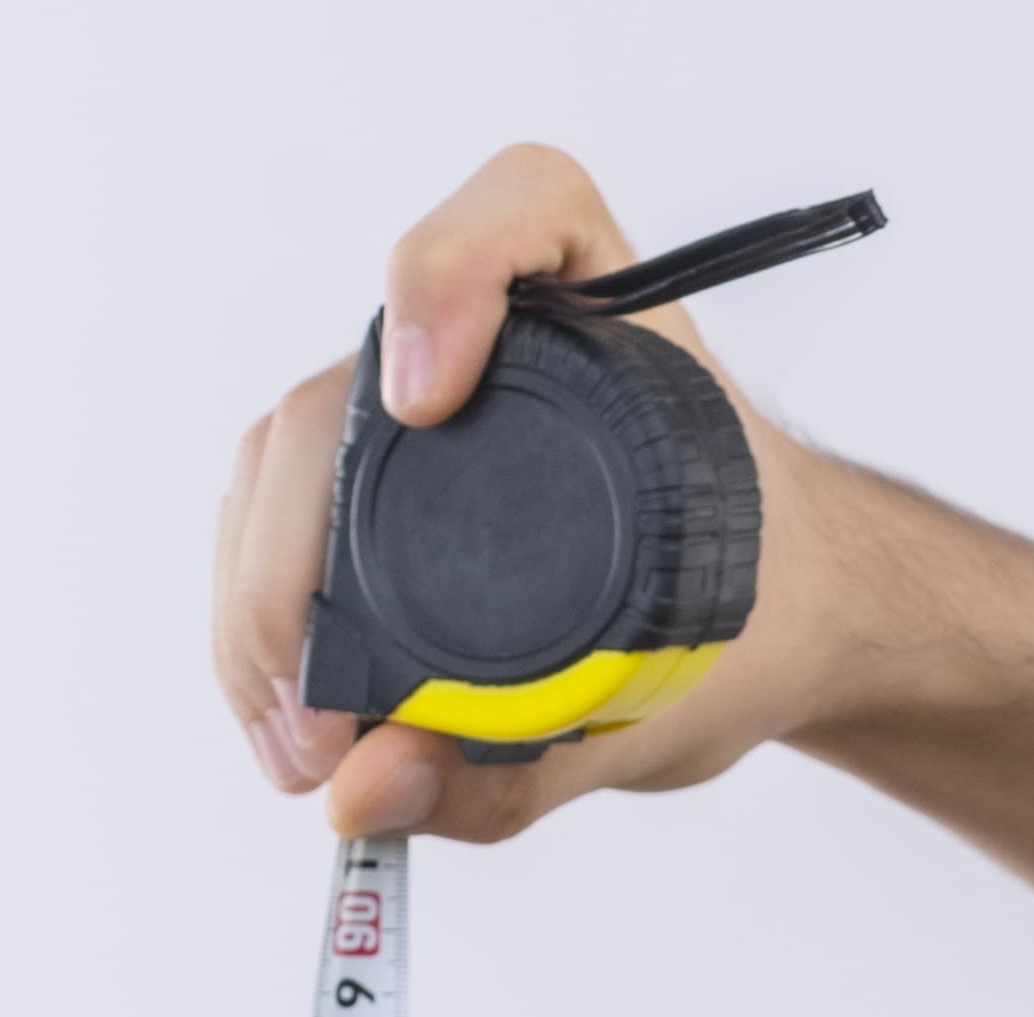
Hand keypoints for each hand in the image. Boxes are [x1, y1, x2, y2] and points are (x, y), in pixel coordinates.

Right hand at [203, 141, 881, 846]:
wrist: (782, 634)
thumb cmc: (749, 622)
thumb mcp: (662, 713)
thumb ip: (518, 767)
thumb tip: (364, 789)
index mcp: (613, 328)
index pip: (522, 211)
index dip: (449, 277)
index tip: (427, 402)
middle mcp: (500, 339)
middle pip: (337, 396)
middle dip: (283, 570)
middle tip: (309, 727)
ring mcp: (424, 399)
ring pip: (282, 461)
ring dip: (252, 612)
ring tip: (297, 751)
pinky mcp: (382, 468)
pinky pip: (277, 512)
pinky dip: (258, 617)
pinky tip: (284, 716)